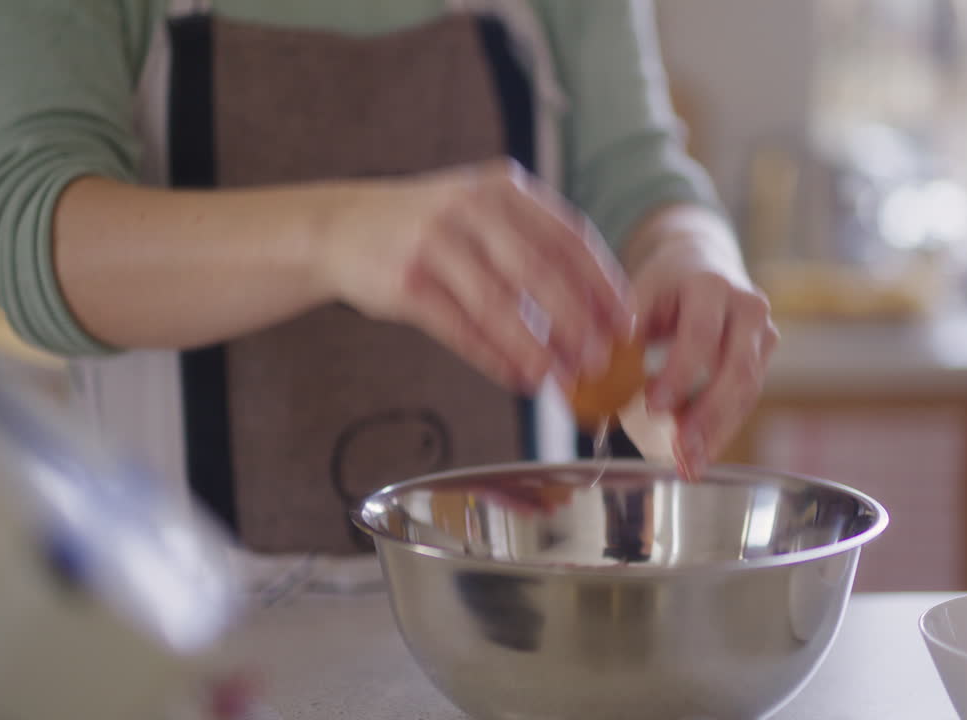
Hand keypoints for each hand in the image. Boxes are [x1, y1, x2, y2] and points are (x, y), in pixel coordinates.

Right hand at [323, 159, 632, 392]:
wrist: (341, 229)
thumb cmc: (430, 230)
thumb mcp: (482, 214)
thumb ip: (531, 248)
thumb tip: (593, 315)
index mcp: (503, 188)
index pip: (568, 236)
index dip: (602, 283)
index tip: (625, 323)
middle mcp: (471, 206)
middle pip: (539, 270)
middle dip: (577, 322)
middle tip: (601, 360)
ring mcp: (434, 241)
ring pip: (499, 304)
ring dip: (536, 348)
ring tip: (562, 380)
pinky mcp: (405, 280)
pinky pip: (460, 327)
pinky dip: (493, 357)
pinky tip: (518, 378)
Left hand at [628, 210, 778, 477]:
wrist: (702, 263)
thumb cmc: (664, 283)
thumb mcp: (638, 293)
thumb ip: (620, 333)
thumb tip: (588, 379)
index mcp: (711, 285)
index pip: (700, 335)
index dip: (679, 374)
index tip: (652, 406)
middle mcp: (747, 308)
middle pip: (737, 370)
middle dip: (707, 416)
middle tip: (679, 452)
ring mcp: (763, 334)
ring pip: (746, 392)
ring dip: (716, 432)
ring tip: (687, 466)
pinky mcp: (763, 358)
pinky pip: (744, 400)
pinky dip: (719, 428)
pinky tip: (694, 454)